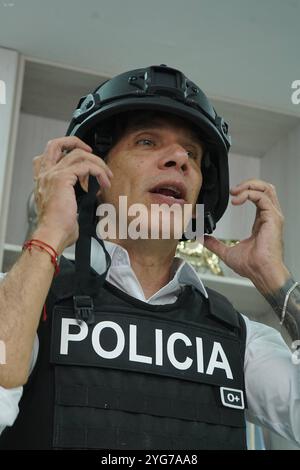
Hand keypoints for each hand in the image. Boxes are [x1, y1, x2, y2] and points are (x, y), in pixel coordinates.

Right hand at [32, 136, 112, 252]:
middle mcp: (45, 175)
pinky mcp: (62, 178)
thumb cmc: (58, 228)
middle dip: (76, 142)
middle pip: (56, 144)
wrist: (52, 234)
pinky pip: (86, 166)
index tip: (82, 157)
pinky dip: (99, 172)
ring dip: (97, 163)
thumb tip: (86, 199)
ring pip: (77, 154)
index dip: (65, 149)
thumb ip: (71, 198)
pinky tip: (104, 182)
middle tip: (91, 152)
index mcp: (43, 181)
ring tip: (106, 175)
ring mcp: (52, 174)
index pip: (48, 155)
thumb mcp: (64, 208)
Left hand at [203, 179, 289, 293]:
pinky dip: (249, 195)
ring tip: (235, 192)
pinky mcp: (273, 218)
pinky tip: (236, 200)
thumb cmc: (252, 266)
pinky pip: (263, 198)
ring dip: (249, 186)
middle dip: (248, 183)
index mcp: (261, 222)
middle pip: (265, 188)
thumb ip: (215, 244)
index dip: (245, 191)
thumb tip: (203, 238)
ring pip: (266, 189)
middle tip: (233, 190)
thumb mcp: (227, 252)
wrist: (261, 273)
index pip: (258, 197)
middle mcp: (269, 216)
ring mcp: (273, 216)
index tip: (231, 195)